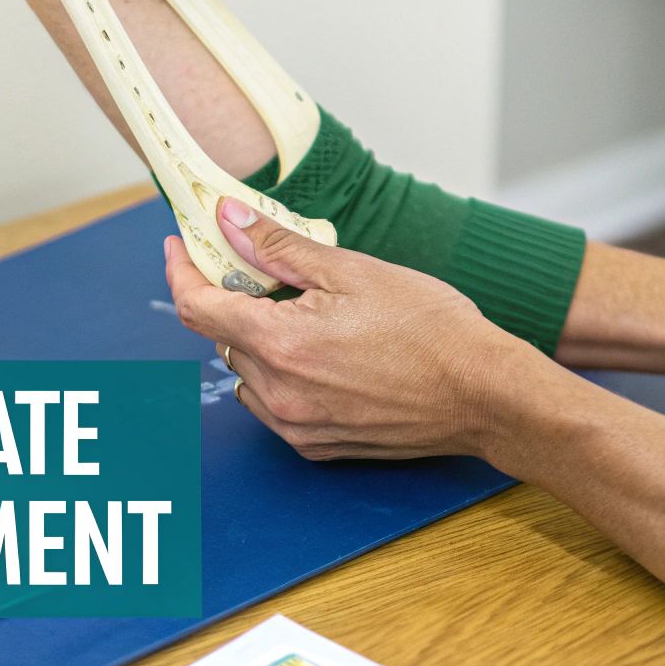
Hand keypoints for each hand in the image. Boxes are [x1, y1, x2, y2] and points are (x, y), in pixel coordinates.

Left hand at [163, 197, 543, 460]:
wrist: (484, 394)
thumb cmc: (432, 329)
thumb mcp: (353, 270)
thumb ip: (280, 246)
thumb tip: (228, 218)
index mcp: (281, 344)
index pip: (196, 307)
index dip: (182, 270)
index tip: (181, 247)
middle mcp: (278, 394)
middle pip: (223, 337)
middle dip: (234, 300)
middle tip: (268, 270)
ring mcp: (296, 426)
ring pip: (247, 373)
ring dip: (259, 341)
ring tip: (308, 317)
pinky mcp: (317, 446)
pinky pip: (275, 405)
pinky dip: (282, 376)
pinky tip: (326, 355)